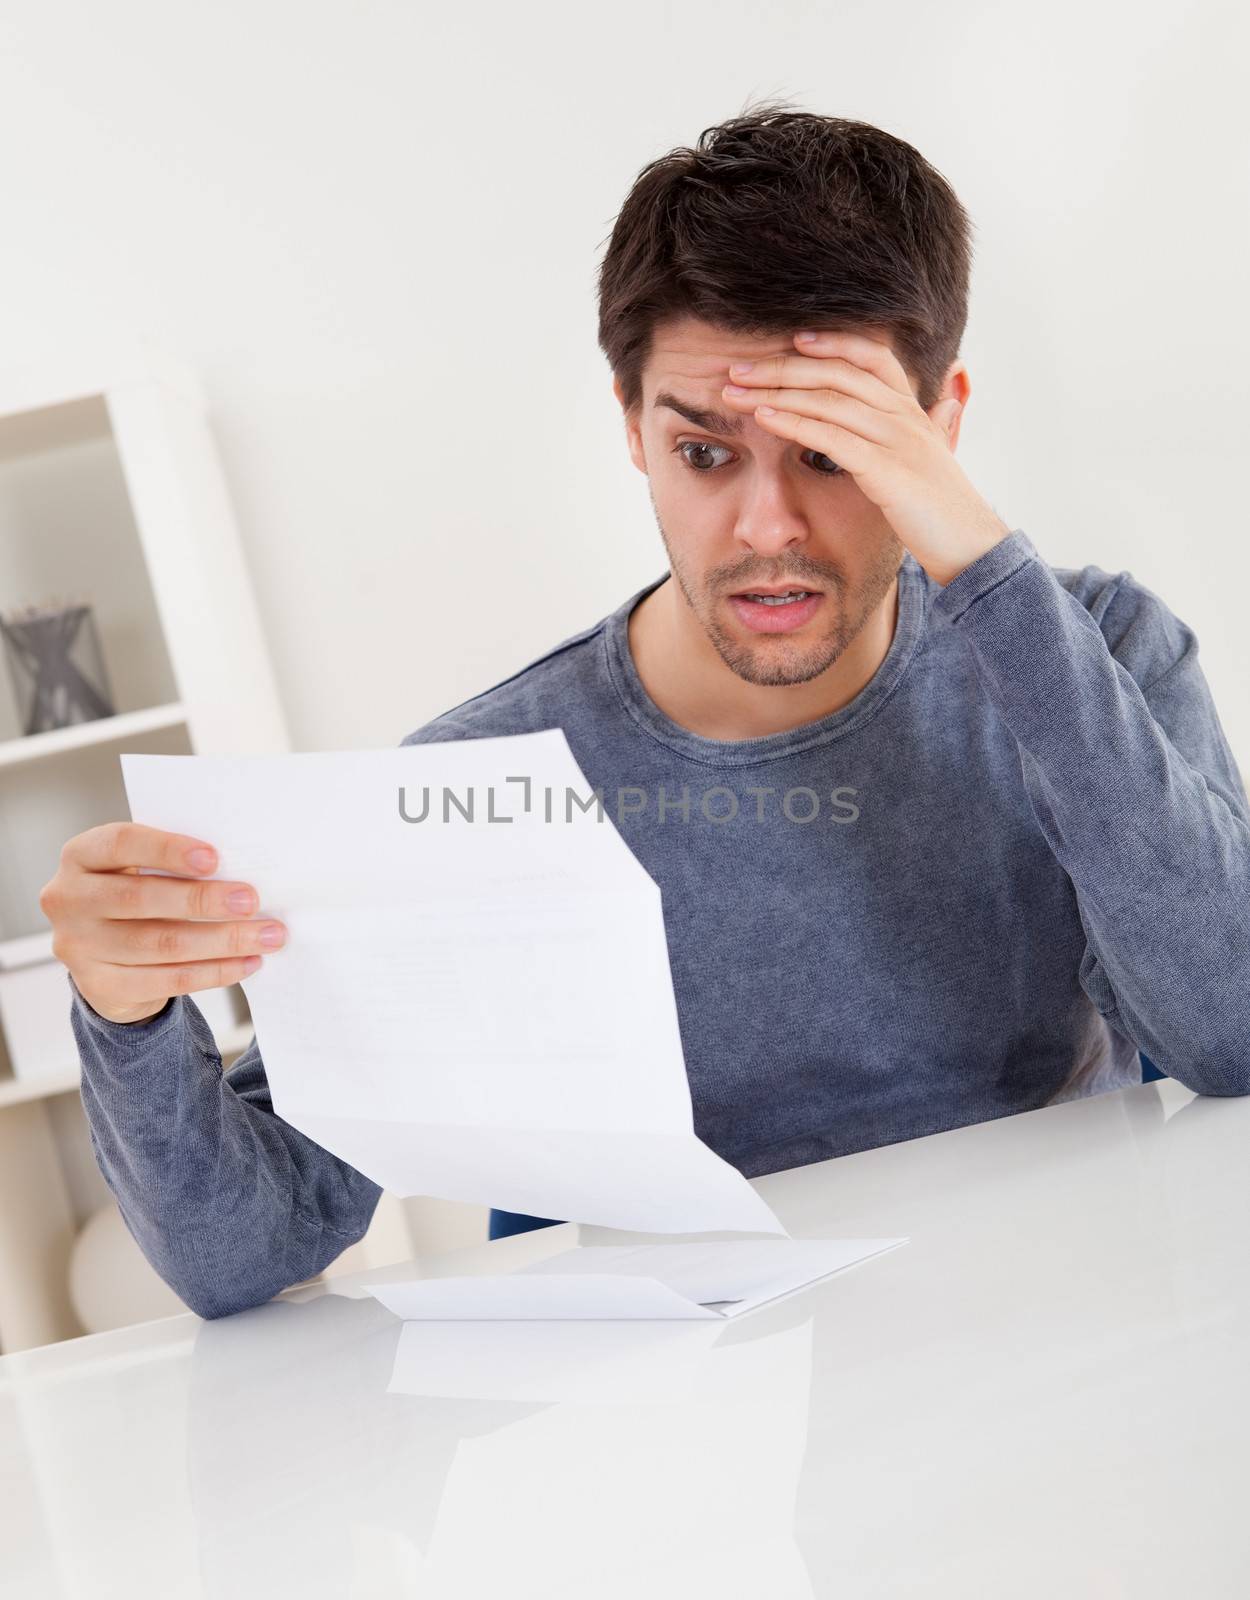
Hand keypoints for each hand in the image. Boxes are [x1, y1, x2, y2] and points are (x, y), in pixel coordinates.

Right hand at [40, 822, 285, 1024]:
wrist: (106, 956)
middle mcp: (69, 900)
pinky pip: (167, 980)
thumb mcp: (140, 870)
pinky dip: (214, 972)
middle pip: (141, 899)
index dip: (166, 849)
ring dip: (222, 940)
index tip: (213, 858)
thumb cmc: (135, 896)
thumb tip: (239, 870)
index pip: (120, 843)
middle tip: (251, 901)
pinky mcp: (100, 986)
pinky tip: (246, 962)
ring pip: (161, 944)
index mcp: (80, 857)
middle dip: (204, 900)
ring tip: (265, 935)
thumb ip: (173, 865)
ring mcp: (79, 946)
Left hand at [719, 329, 1011, 586]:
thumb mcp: (938, 457)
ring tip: (734, 390)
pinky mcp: (886, 471)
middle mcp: (906, 416)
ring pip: (828, 400)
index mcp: (914, 410)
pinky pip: (831, 438)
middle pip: (836, 373)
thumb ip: (937, 425)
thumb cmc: (945, 508)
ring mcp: (897, 441)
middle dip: (782, 367)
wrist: (972, 547)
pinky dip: (793, 422)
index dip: (833, 342)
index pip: (872, 357)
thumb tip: (949, 399)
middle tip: (737, 368)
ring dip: (775, 391)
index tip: (793, 338)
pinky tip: (763, 417)